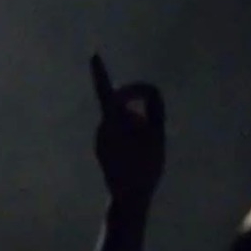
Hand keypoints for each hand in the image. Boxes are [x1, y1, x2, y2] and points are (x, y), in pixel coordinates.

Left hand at [91, 54, 163, 209]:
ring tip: (145, 147)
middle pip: (123, 105)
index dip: (100, 72)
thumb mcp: (158, 134)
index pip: (107, 90)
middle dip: (138, 108)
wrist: (129, 196)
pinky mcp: (103, 148)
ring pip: (123, 119)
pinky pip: (120, 132)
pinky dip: (132, 135)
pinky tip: (138, 154)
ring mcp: (101, 138)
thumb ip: (154, 108)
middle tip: (152, 129)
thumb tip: (147, 93)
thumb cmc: (145, 167)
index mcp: (112, 121)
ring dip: (137, 124)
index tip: (93, 54)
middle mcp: (102, 127)